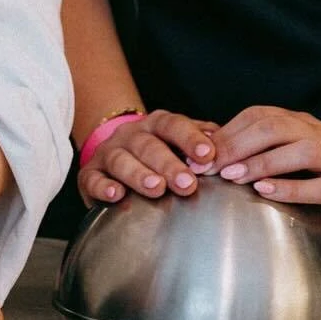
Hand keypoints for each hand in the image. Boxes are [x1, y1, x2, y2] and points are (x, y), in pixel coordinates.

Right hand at [79, 110, 217, 205]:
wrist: (116, 155)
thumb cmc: (160, 153)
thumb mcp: (181, 143)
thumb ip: (204, 143)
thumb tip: (230, 146)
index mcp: (156, 125)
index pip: (173, 124)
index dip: (189, 138)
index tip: (208, 154)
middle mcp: (131, 135)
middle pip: (148, 145)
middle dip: (168, 164)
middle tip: (187, 184)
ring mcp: (109, 153)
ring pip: (122, 160)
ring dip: (139, 174)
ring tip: (156, 188)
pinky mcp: (91, 174)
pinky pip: (94, 179)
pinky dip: (103, 187)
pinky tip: (116, 194)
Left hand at [212, 106, 320, 240]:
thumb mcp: (296, 154)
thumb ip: (263, 149)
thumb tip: (214, 153)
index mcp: (300, 124)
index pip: (257, 116)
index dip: (226, 132)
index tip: (199, 152)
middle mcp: (317, 134)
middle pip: (273, 127)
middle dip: (236, 144)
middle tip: (209, 165)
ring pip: (298, 151)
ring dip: (260, 162)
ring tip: (232, 175)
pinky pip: (320, 185)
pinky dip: (291, 187)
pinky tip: (265, 192)